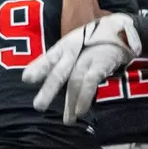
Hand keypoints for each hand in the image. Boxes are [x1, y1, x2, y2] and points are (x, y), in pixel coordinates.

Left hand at [23, 13, 139, 124]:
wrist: (121, 27)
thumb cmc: (94, 40)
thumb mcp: (74, 47)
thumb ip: (59, 62)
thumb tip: (39, 79)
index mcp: (64, 47)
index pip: (49, 58)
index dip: (38, 67)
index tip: (26, 79)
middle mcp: (73, 50)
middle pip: (59, 72)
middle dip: (49, 90)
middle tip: (39, 106)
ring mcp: (88, 56)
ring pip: (74, 81)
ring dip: (70, 102)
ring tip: (68, 120)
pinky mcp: (102, 63)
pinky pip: (90, 82)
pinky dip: (85, 97)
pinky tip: (81, 111)